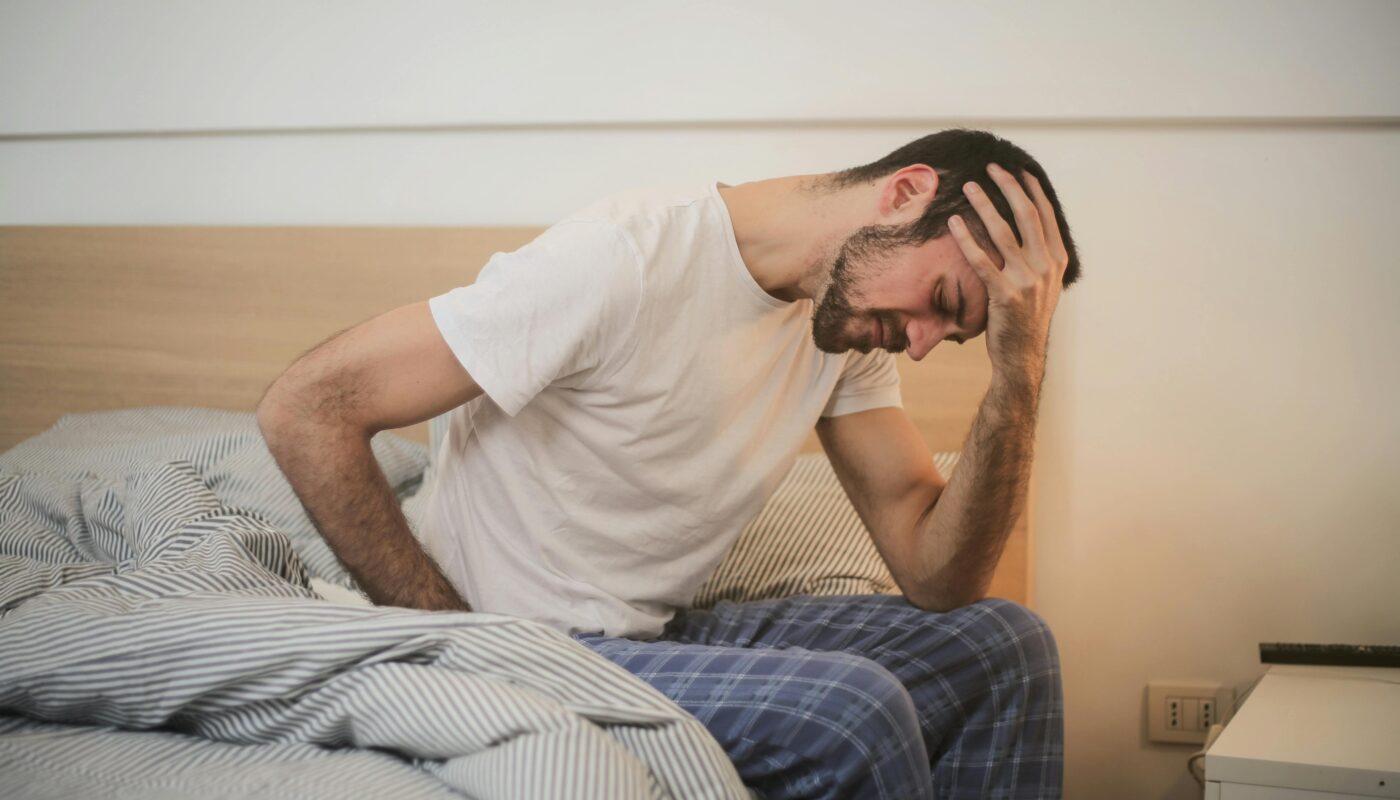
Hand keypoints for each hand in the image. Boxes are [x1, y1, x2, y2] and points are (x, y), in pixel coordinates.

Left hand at [946, 163, 1069, 384]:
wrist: (1021, 356)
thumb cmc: (1025, 318)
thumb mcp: (1043, 284)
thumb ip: (1038, 256)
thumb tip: (1025, 227)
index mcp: (1057, 260)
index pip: (1045, 215)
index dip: (1030, 190)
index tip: (1017, 169)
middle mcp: (1046, 267)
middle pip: (1027, 215)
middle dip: (1009, 187)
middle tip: (992, 167)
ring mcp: (1027, 281)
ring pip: (1003, 233)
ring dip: (985, 206)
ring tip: (969, 187)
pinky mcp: (1005, 295)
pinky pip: (981, 261)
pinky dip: (966, 239)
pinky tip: (954, 223)